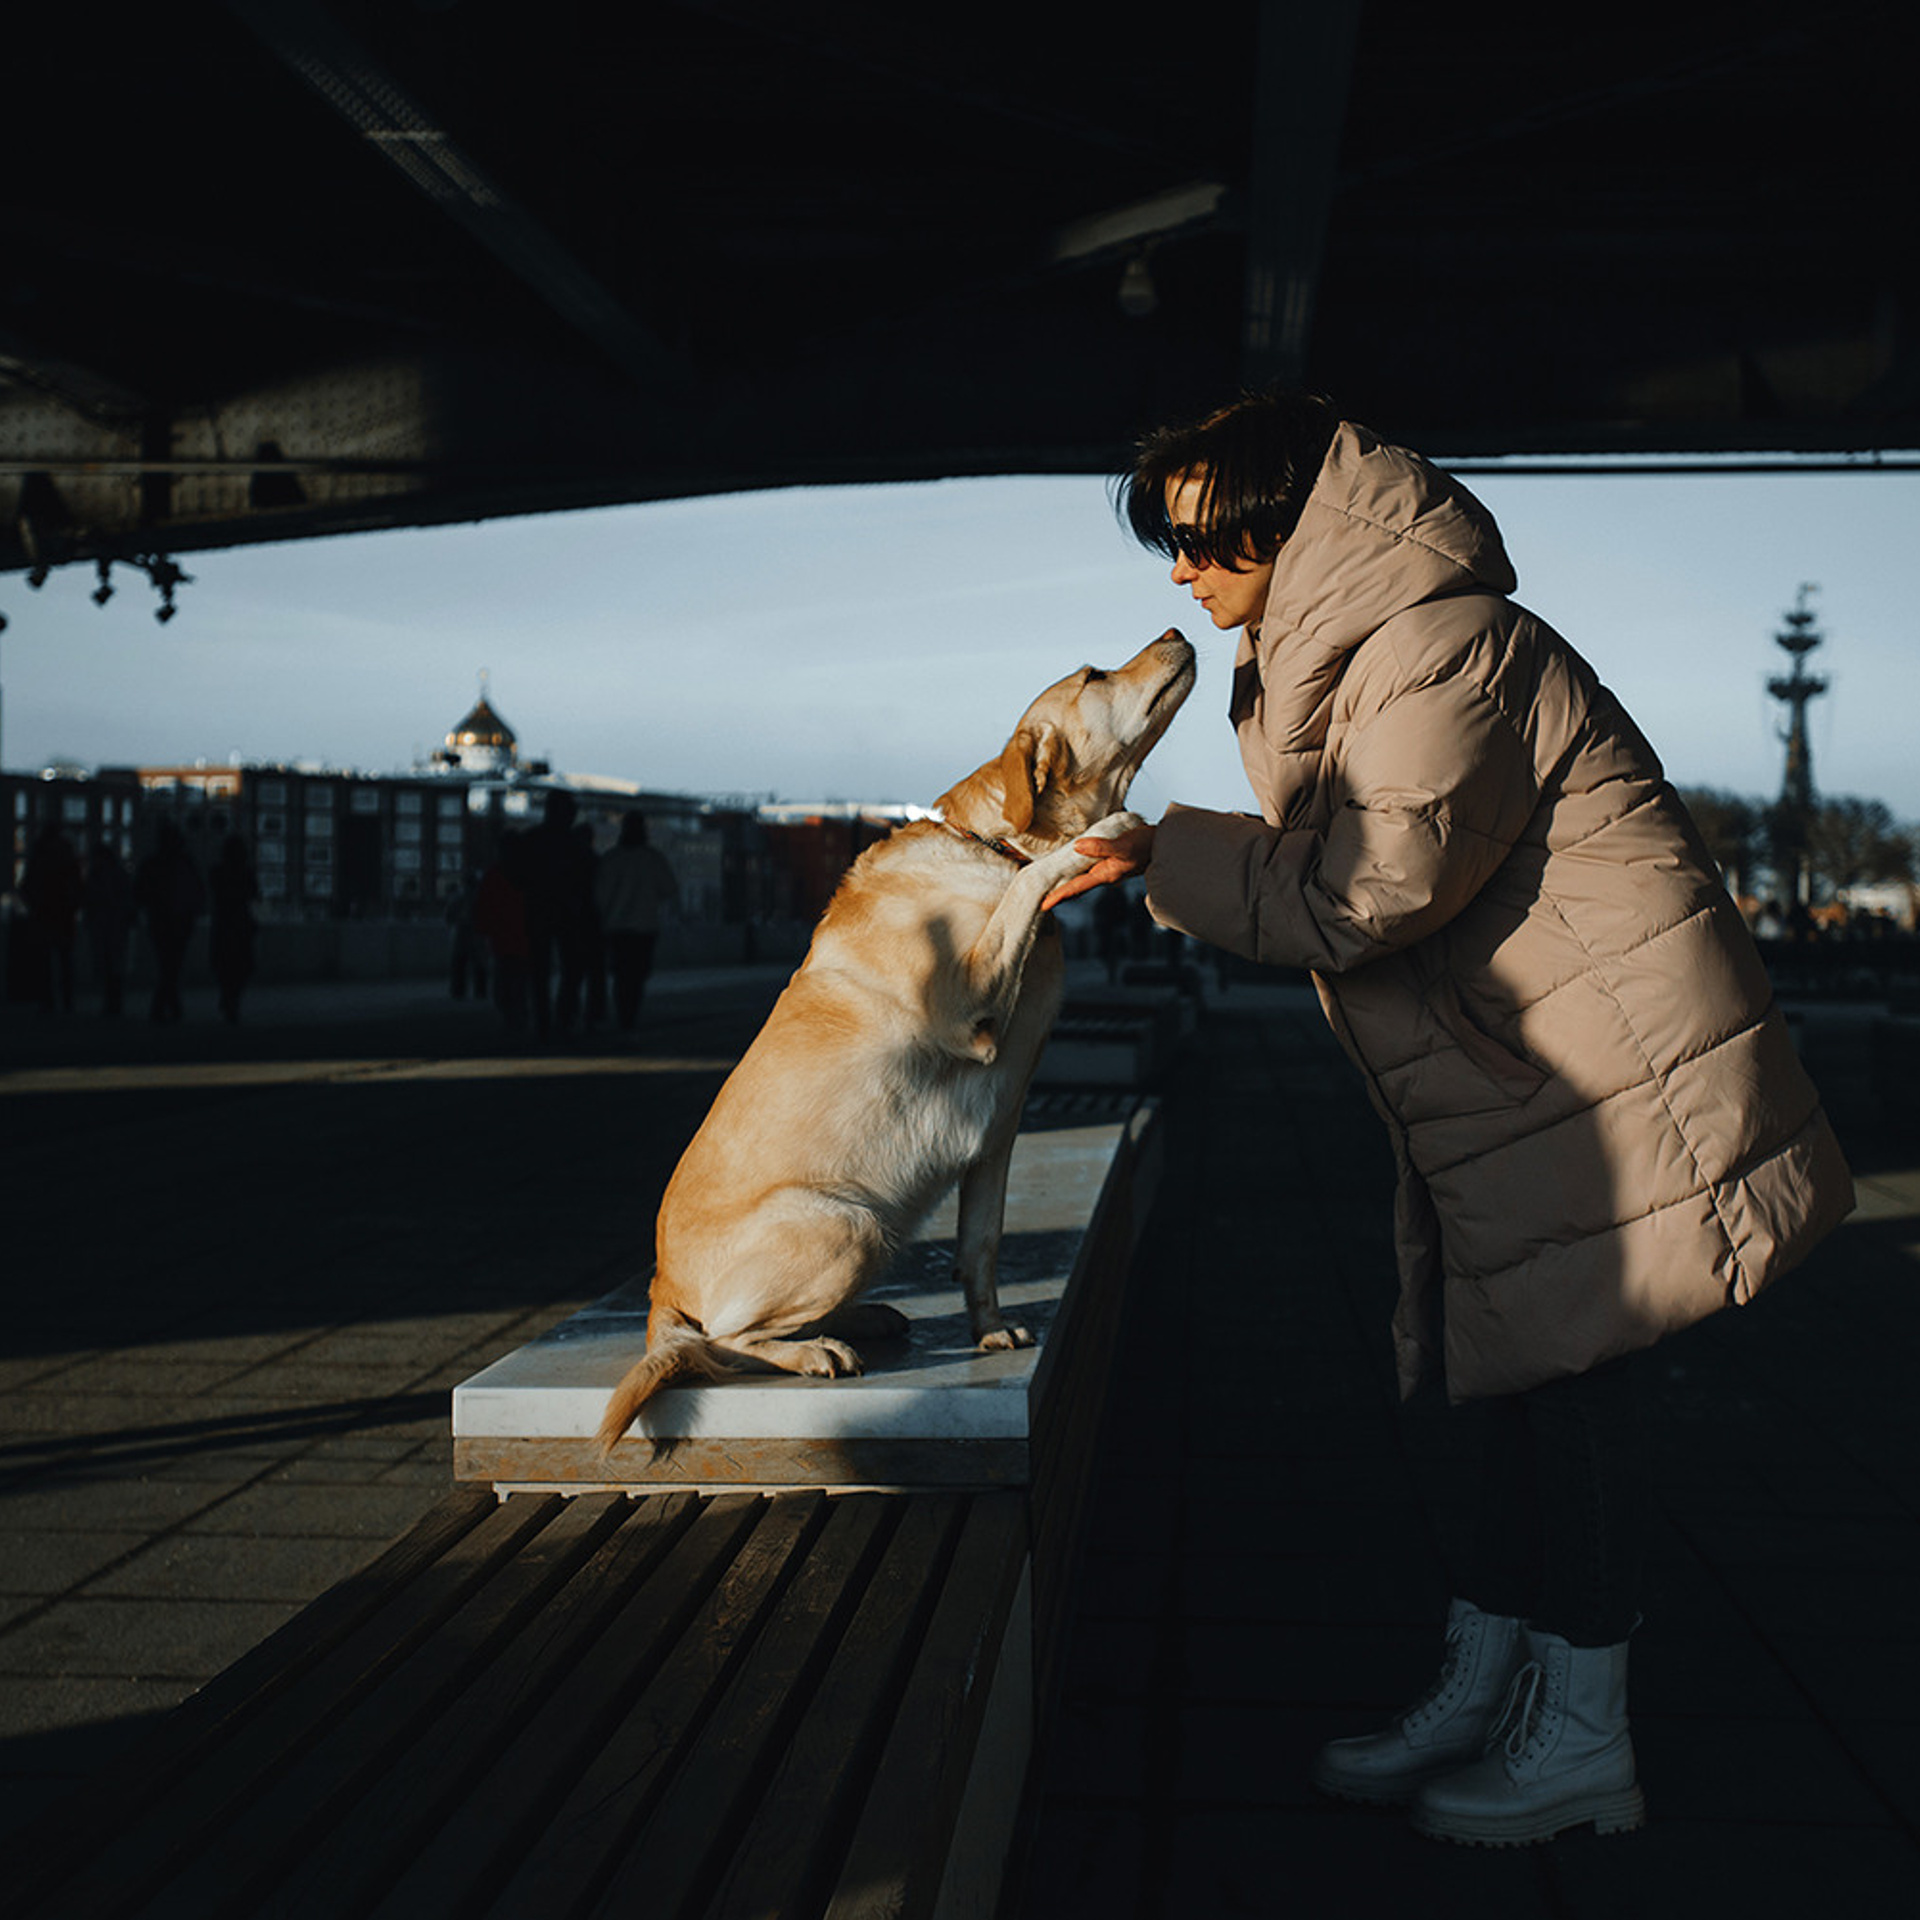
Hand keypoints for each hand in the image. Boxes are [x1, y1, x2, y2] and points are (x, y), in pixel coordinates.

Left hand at [1041, 822, 1155, 910]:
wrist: (1165, 845)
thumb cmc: (1146, 844)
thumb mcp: (1123, 845)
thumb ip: (1101, 847)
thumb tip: (1077, 847)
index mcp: (1105, 875)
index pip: (1076, 887)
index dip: (1058, 895)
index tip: (1043, 905)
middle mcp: (1104, 875)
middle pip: (1076, 887)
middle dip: (1059, 894)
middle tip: (1042, 901)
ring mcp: (1108, 870)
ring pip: (1082, 878)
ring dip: (1067, 884)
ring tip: (1051, 887)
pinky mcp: (1111, 862)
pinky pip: (1089, 869)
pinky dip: (1077, 871)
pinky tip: (1072, 868)